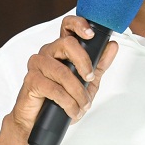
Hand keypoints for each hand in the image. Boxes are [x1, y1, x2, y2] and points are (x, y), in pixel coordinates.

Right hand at [9, 15, 117, 141]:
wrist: (40, 120)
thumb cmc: (62, 98)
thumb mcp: (88, 81)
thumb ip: (100, 63)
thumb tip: (113, 45)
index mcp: (61, 48)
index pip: (68, 26)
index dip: (79, 25)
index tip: (91, 34)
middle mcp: (48, 52)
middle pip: (67, 43)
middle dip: (84, 62)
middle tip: (90, 79)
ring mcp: (37, 64)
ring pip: (62, 71)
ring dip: (78, 91)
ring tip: (83, 104)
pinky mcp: (31, 80)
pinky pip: (54, 88)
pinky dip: (68, 102)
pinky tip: (73, 110)